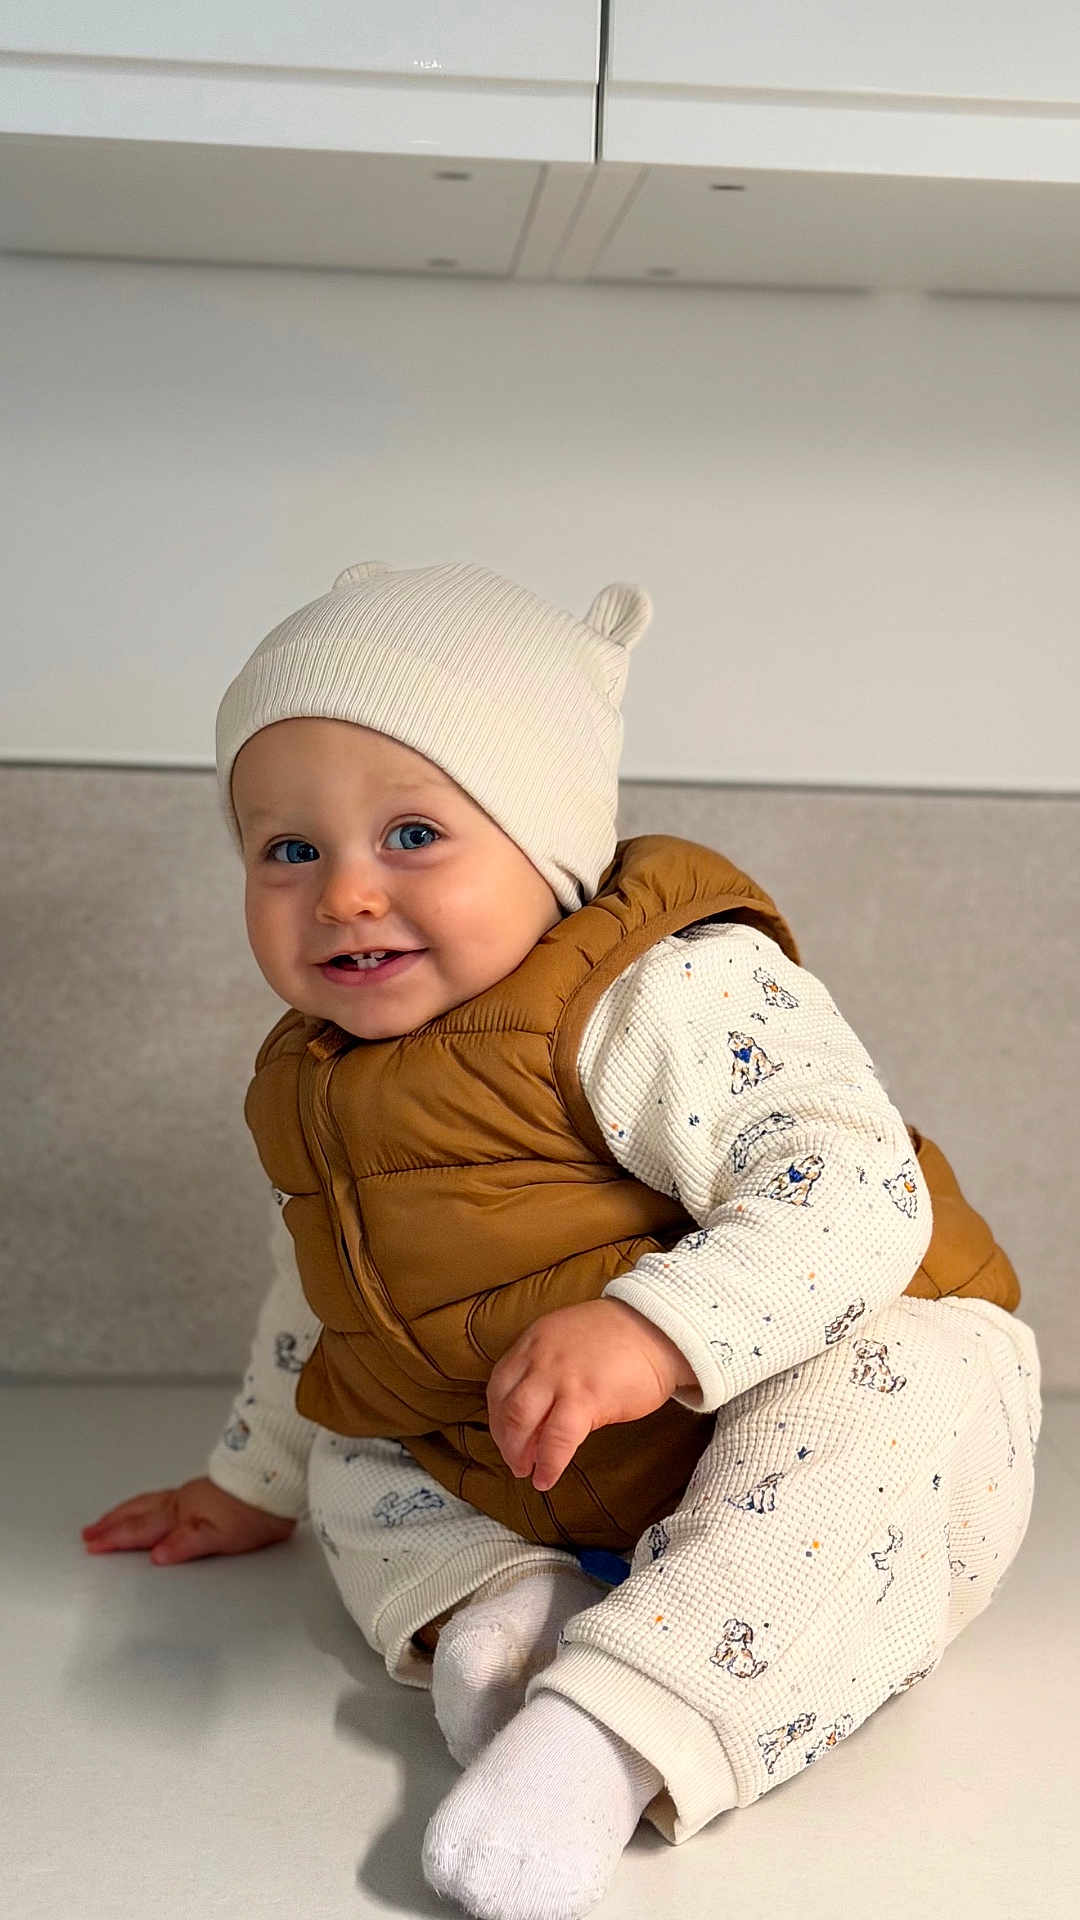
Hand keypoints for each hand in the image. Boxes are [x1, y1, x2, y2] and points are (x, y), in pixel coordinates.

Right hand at [80, 1475, 295, 1564]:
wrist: (280, 1481)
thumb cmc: (254, 1512)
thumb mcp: (221, 1535)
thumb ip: (186, 1544)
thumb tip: (156, 1555)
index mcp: (182, 1514)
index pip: (141, 1530)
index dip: (115, 1539)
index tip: (91, 1546)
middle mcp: (182, 1502)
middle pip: (138, 1513)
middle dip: (112, 1524)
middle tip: (89, 1532)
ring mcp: (193, 1495)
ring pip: (149, 1502)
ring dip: (125, 1512)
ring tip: (109, 1518)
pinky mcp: (205, 1492)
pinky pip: (163, 1498)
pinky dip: (145, 1504)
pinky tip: (151, 1507)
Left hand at [487, 1297, 696, 1494]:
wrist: (659, 1329)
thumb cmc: (621, 1339)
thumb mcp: (569, 1341)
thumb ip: (547, 1368)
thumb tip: (537, 1415)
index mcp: (534, 1341)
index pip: (499, 1383)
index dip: (497, 1416)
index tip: (504, 1435)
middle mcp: (540, 1358)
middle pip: (505, 1405)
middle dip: (504, 1440)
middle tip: (515, 1460)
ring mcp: (560, 1377)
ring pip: (521, 1422)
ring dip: (518, 1453)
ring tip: (528, 1471)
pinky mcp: (585, 1398)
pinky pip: (557, 1439)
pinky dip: (548, 1463)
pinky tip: (547, 1477)